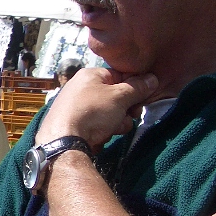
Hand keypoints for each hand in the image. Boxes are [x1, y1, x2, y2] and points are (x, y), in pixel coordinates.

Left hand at [36, 68, 158, 148]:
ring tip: (110, 128)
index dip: (135, 87)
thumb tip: (152, 79)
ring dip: (116, 123)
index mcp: (90, 75)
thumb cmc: (92, 112)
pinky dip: (103, 131)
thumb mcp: (120, 97)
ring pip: (110, 113)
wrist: (63, 140)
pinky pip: (98, 125)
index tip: (144, 98)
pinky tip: (99, 137)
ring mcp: (77, 107)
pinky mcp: (75, 125)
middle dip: (126, 109)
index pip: (120, 76)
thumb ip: (138, 88)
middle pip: (116, 96)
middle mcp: (82, 88)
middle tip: (130, 115)